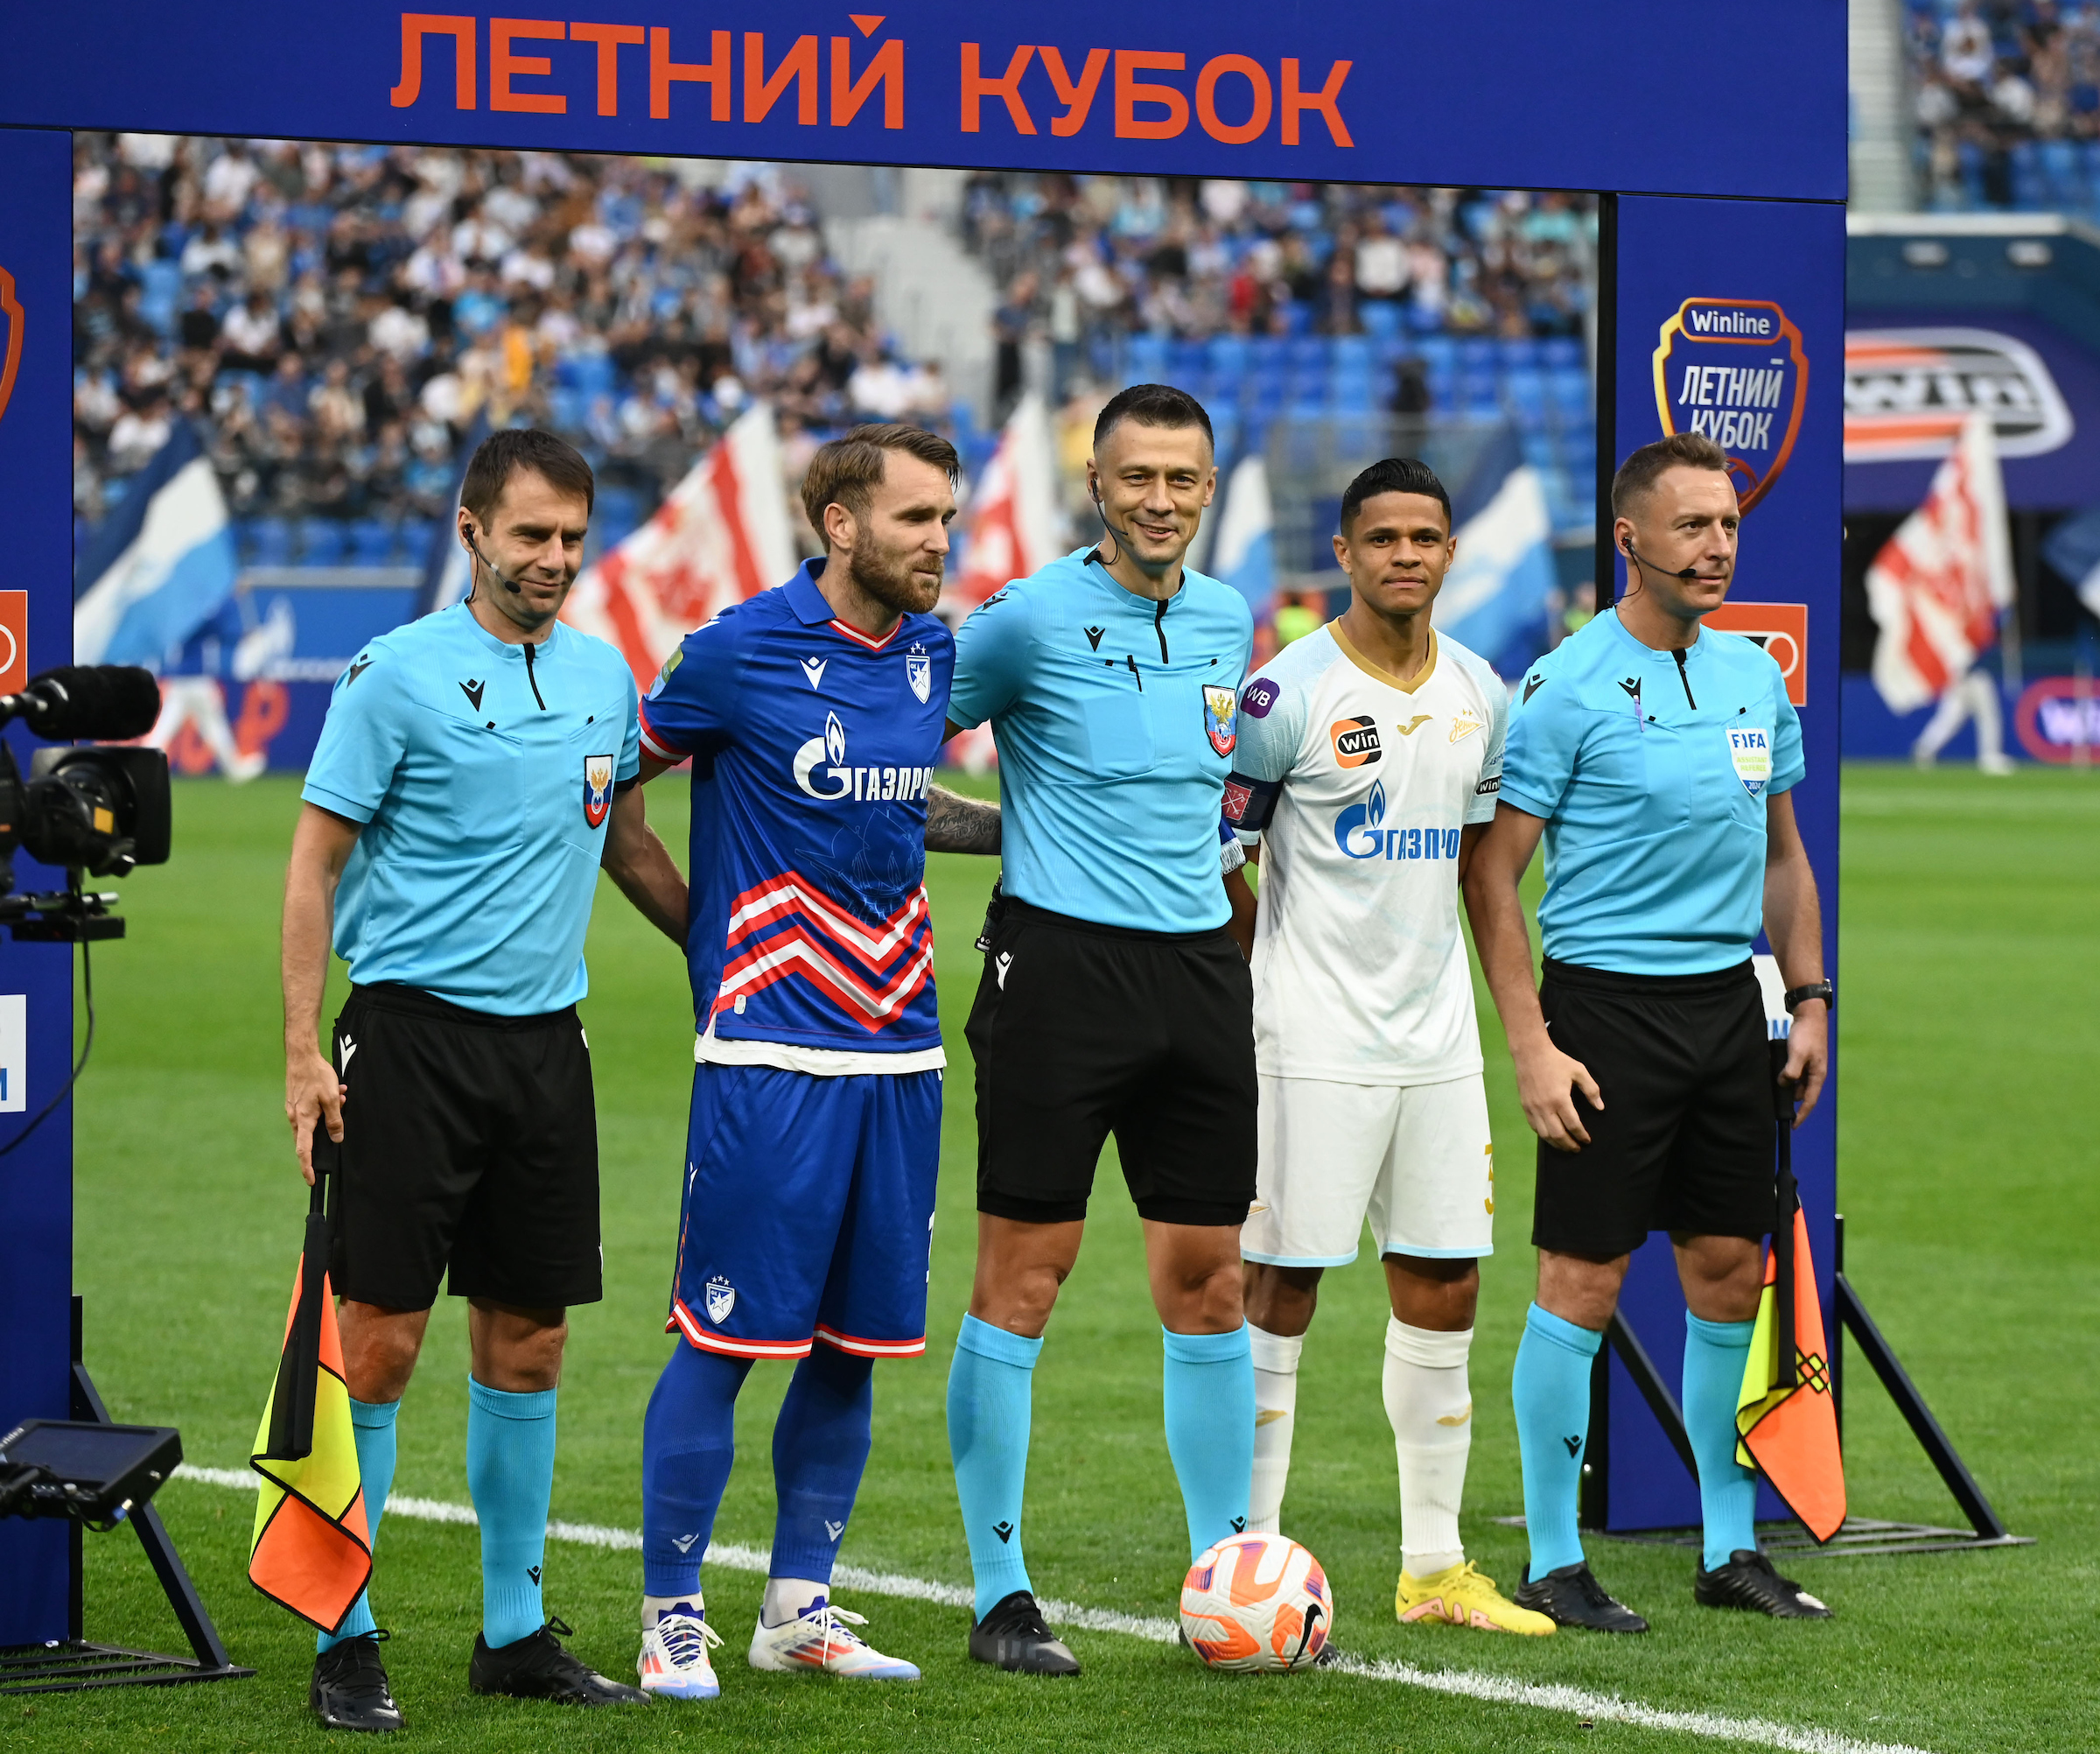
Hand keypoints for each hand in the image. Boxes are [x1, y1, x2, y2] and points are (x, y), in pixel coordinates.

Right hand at [285, 1047, 345, 1186]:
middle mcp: (295, 1117)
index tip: (311, 1180)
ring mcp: (294, 1110)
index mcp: (303, 1120)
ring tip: (341, 1096)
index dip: (307, 1167)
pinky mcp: (296, 1102)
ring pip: (314, 1122)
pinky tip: (336, 1092)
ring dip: (330, 1114)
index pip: (304, 1150)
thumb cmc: (316, 1075)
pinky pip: (313, 1111)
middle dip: (327, 1133)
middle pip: (309, 1137)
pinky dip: (325, 1106)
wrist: (301, 1055)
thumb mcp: (331, 1098)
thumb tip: (337, 1138)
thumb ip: (335, 1120)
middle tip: (340, 1113)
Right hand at [1513, 1036, 1601, 1152]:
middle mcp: (1545, 1107)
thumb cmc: (1557, 1061)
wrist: (1530, 1053)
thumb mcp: (1579, 1071)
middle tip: (1577, 1148)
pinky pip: (1534, 1127)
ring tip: (1565, 1146)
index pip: (1573, 1125)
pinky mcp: (1525, 1107)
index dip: (1581, 1135)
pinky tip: (1551, 1136)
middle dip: (1569, 1144)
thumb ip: (1591, 1090)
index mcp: (1560, 1099)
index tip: (1587, 1140)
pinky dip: (1544, 1135)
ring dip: (1556, 1144)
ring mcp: (1533, 1108)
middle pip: (1558, 1134)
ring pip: (1545, 1134)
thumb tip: (1600, 1108)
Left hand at [1780, 1000, 1827, 1126]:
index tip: (1792, 1125)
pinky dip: (1783, 1074)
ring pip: (1794, 1082)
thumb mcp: (1798, 1054)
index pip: (1809, 1102)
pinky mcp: (1802, 1059)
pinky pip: (1792, 1072)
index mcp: (1818, 1076)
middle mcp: (1814, 1073)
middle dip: (1787, 1098)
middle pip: (1800, 1093)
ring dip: (1784, 1084)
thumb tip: (1784, 1084)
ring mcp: (1808, 1066)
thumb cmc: (1806, 1034)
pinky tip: (1774, 1069)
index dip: (1801, 1115)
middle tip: (1773, 1101)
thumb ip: (1791, 1071)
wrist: (1808, 1014)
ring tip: (1771, 1083)